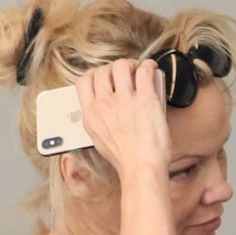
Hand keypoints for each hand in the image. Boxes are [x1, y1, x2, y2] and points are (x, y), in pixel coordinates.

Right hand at [76, 59, 170, 178]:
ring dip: (131, 65)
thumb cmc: (125, 160)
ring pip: (122, 65)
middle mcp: (104, 105)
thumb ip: (97, 120)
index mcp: (91, 115)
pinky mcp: (145, 99)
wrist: (142, 169)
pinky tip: (152, 70)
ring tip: (139, 71)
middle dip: (114, 69)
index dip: (95, 75)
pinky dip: (149, 66)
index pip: (83, 81)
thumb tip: (102, 106)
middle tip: (126, 74)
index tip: (105, 78)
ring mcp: (124, 101)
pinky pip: (144, 71)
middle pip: (103, 70)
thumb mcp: (99, 140)